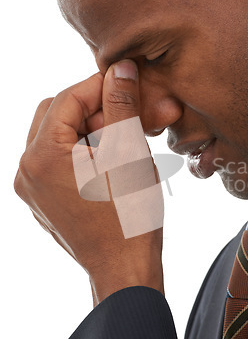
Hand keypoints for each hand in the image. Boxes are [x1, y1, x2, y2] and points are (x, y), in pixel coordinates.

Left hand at [14, 60, 163, 305]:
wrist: (124, 269)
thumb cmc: (130, 216)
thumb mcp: (128, 153)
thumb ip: (120, 105)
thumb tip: (120, 69)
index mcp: (41, 156)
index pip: (68, 98)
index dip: (101, 85)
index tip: (128, 81)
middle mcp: (26, 171)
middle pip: (56, 115)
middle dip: (93, 108)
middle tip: (127, 114)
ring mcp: (32, 189)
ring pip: (58, 138)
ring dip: (89, 130)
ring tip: (124, 140)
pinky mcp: (44, 200)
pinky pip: (58, 162)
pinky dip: (83, 152)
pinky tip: (112, 161)